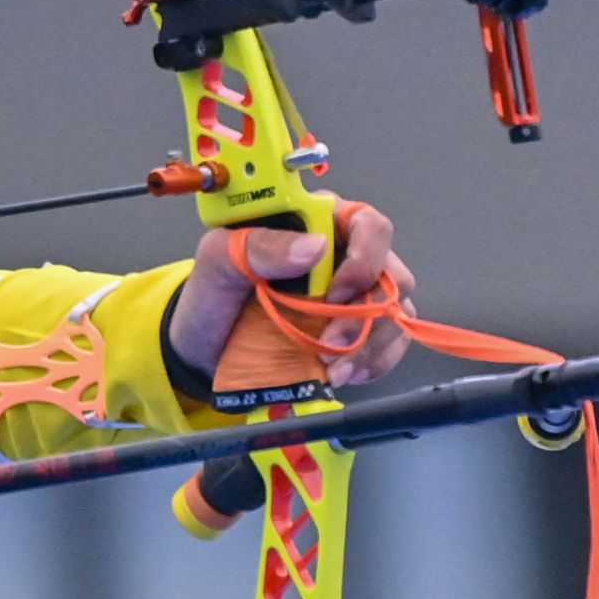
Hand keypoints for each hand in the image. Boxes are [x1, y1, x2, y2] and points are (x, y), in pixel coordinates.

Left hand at [167, 200, 415, 389]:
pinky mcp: (358, 333)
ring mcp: (356, 297)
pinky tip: (344, 374)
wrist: (202, 347)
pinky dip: (374, 362)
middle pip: (391, 274)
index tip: (336, 293)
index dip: (365, 257)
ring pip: (395, 313)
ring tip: (333, 369)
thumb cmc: (212, 294)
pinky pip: (389, 345)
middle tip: (328, 343)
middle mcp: (345, 257)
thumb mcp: (218, 262)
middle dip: (367, 315)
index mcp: (317, 225)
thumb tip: (313, 246)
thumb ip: (258, 246)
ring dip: (371, 345)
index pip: (368, 225)